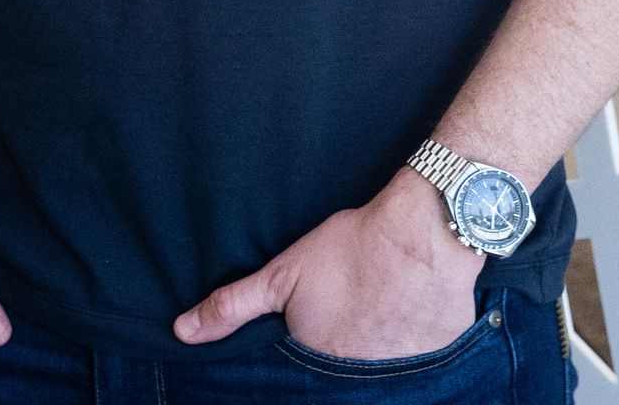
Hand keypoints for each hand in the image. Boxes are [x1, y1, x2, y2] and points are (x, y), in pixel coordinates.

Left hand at [173, 178, 480, 357]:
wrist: (423, 233)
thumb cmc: (350, 250)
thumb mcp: (282, 276)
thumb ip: (232, 308)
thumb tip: (181, 332)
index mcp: (319, 368)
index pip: (301, 384)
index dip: (302, 363)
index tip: (312, 340)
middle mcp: (360, 384)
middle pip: (339, 381)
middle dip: (336, 360)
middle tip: (345, 320)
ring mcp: (402, 378)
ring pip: (378, 376)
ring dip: (371, 359)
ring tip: (372, 319)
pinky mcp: (437, 364)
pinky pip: (416, 369)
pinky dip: (407, 353)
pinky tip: (403, 321)